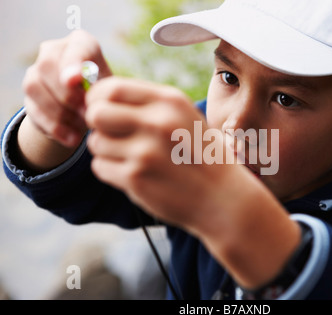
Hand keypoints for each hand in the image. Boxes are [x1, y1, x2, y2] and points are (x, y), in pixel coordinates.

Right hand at [22, 30, 111, 147]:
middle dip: (68, 94)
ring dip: (61, 112)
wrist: (87, 110)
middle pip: (47, 65)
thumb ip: (103, 90)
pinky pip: (34, 111)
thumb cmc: (105, 94)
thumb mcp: (111, 90)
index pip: (74, 47)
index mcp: (81, 43)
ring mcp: (36, 72)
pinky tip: (73, 139)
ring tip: (84, 126)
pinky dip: (55, 127)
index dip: (73, 63)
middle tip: (88, 114)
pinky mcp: (29, 97)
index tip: (77, 80)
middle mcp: (53, 50)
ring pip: (34, 87)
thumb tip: (89, 100)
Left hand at [85, 77, 302, 289]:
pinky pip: (100, 167)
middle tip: (112, 134)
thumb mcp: (185, 117)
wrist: (224, 198)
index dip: (98, 98)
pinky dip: (111, 171)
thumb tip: (100, 98)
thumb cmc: (202, 155)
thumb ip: (149, 105)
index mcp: (170, 101)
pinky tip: (135, 174)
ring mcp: (145, 152)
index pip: (112, 88)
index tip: (103, 109)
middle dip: (97, 124)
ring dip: (107, 151)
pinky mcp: (136, 179)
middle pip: (96, 113)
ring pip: (96, 142)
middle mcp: (157, 122)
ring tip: (132, 158)